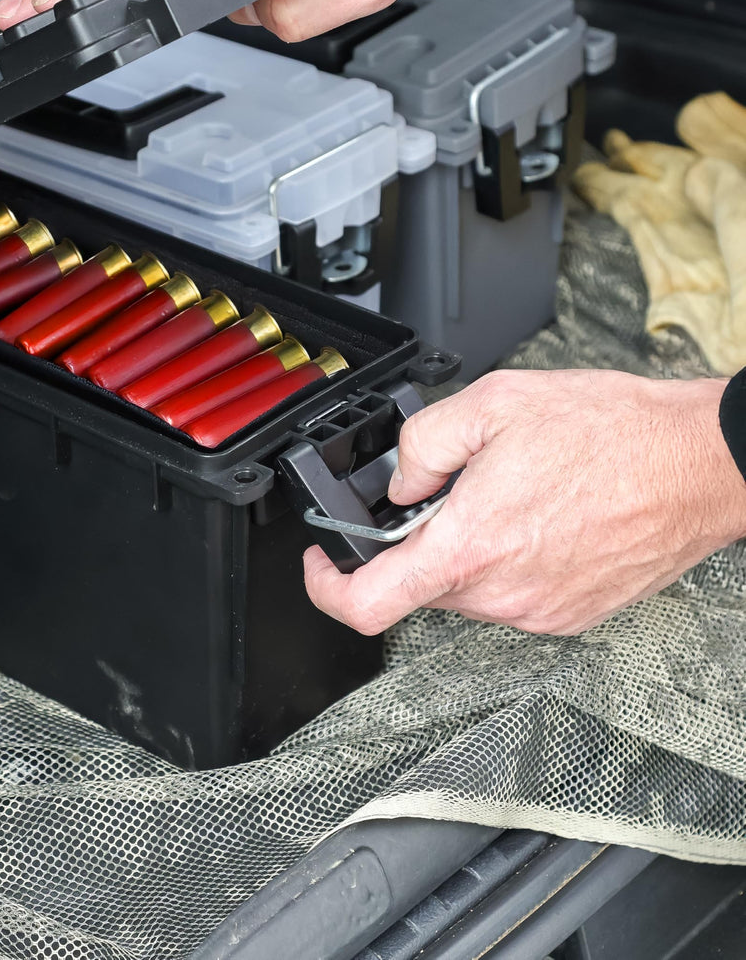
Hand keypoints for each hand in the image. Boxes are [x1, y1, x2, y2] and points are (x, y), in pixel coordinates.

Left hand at [304, 369, 745, 635]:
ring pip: (463, 589)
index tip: (321, 562)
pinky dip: (502, 560)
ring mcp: (539, 612)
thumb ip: (421, 446)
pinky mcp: (570, 615)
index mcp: (470, 546)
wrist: (699, 463)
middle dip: (413, 541)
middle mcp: (502, 593)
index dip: (327, 587)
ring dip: (462, 547)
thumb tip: (398, 484)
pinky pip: (508, 594)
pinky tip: (537, 516)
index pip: (367, 604)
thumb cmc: (613, 432)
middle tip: (446, 491)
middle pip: (417, 586)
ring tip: (508, 494)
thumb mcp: (492, 404)